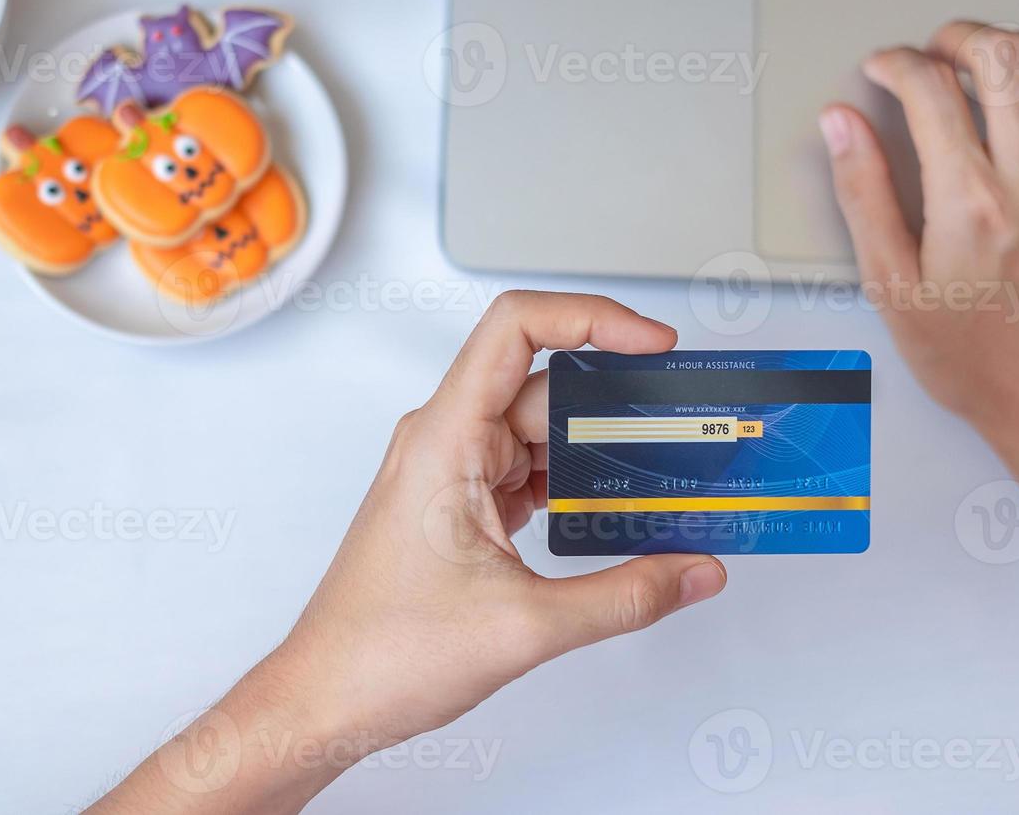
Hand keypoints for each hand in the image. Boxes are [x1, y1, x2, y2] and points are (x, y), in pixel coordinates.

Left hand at [94, 293, 728, 812]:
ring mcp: (452, 471)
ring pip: (541, 431)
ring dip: (599, 450)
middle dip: (616, 401)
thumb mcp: (526, 627)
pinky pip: (529, 470)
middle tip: (680, 424)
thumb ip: (625, 596)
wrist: (324, 701)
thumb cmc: (381, 653)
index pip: (516, 327)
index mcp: (445, 438)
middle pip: (545, 385)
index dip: (591, 317)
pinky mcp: (461, 504)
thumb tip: (694, 571)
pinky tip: (617, 510)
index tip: (650, 343)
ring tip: (662, 473)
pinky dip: (576, 484)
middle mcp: (445, 440)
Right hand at [818, 21, 1018, 473]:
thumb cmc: (981, 363)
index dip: (896, 64)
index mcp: (970, 203)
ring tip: (998, 57)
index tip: (883, 70)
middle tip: (935, 53)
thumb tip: (843, 129)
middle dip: (958, 37)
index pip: (930, 90)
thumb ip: (864, 196)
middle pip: (1003, 57)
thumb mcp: (893, 288)